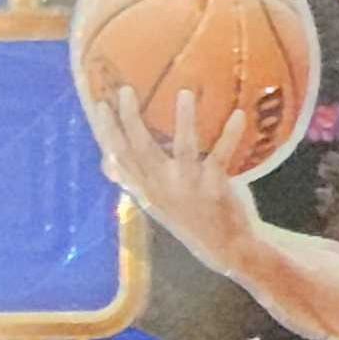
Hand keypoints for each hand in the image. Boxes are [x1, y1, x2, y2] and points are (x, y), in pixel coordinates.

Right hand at [86, 86, 256, 271]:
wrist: (224, 248)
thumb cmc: (188, 219)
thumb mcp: (154, 204)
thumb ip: (133, 181)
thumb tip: (106, 161)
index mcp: (147, 190)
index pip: (120, 158)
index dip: (107, 132)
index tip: (100, 105)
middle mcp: (163, 187)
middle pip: (142, 149)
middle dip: (131, 119)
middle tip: (125, 90)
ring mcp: (189, 186)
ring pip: (183, 148)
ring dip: (184, 119)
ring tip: (185, 93)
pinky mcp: (215, 186)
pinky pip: (221, 155)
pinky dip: (230, 135)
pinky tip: (238, 115)